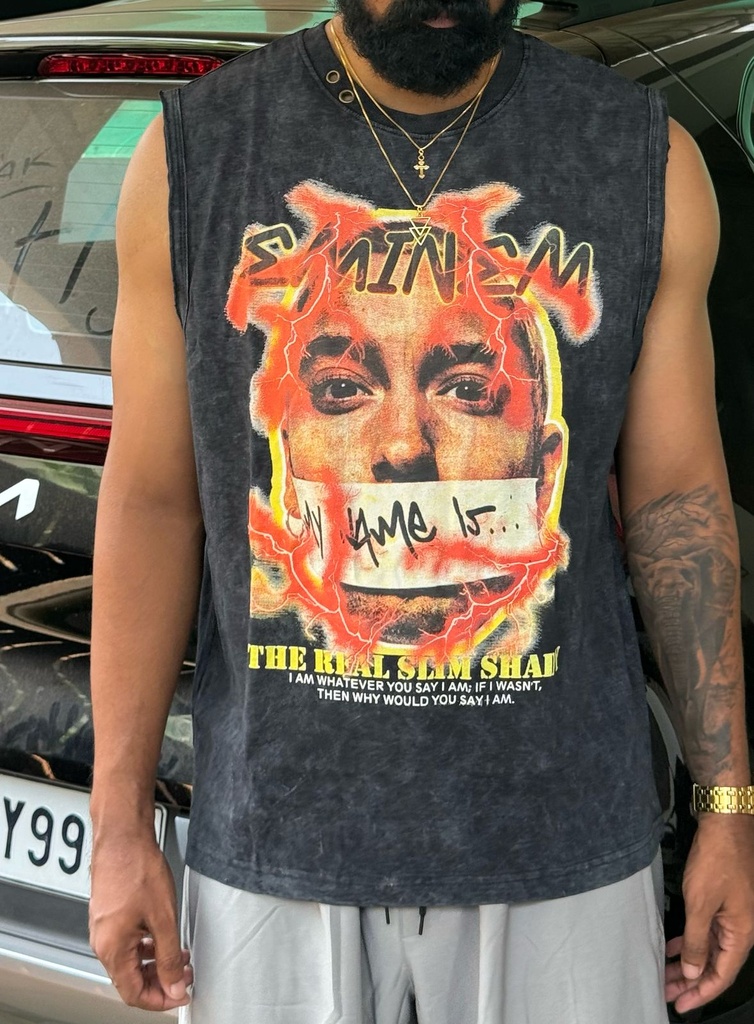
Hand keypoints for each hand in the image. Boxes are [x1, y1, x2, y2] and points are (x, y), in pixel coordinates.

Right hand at [89, 828, 191, 1010]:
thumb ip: (169, 957)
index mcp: (112, 949)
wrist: (123, 836)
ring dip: (156, 962)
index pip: (133, 994)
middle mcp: (102, 941)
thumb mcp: (163, 918)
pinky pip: (127, 941)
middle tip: (184, 975)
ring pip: (130, 960)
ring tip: (180, 955)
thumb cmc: (137, 868)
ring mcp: (104, 927)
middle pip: (130, 979)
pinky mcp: (109, 914)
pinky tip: (163, 937)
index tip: (180, 994)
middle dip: (160, 981)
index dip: (159, 1000)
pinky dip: (147, 945)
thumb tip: (173, 986)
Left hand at [665, 814, 753, 1012]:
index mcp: (742, 934)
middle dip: (691, 980)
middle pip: (716, 964)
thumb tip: (695, 971)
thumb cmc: (718, 858)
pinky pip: (707, 929)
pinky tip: (675, 945)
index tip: (679, 1004)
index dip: (700, 993)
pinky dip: (691, 940)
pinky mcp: (723, 899)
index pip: (722, 976)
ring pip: (710, 947)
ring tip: (667, 972)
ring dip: (689, 961)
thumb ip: (697, 941)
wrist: (726, 821)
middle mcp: (741, 927)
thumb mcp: (700, 903)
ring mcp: (733, 913)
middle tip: (667, 990)